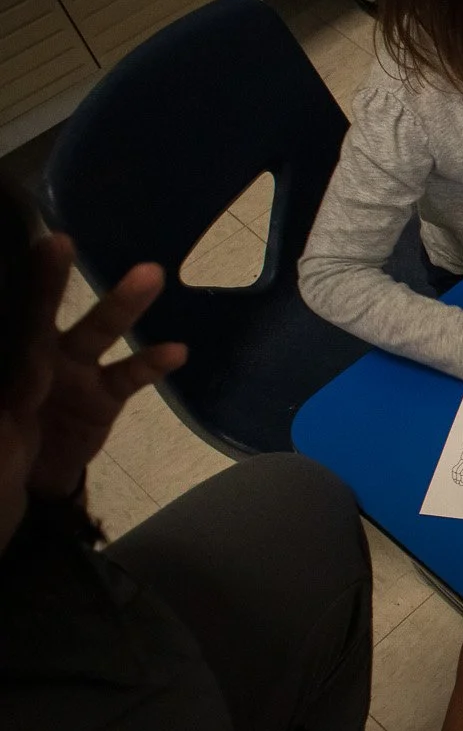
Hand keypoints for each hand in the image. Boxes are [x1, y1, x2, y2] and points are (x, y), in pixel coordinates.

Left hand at [29, 237, 185, 500]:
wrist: (30, 485)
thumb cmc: (1, 452)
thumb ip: (13, 393)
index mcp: (6, 357)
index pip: (5, 324)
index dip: (12, 298)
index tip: (17, 263)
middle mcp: (34, 354)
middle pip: (37, 314)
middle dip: (45, 282)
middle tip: (57, 244)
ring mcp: (73, 371)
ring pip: (95, 332)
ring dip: (122, 304)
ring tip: (151, 274)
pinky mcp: (105, 394)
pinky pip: (130, 375)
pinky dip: (152, 363)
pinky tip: (176, 351)